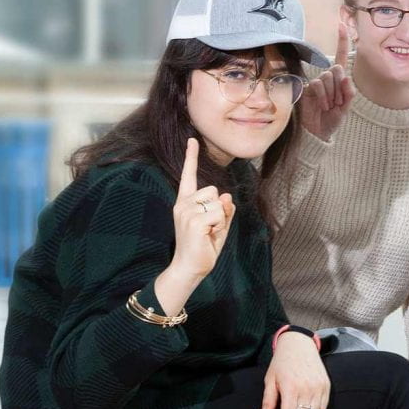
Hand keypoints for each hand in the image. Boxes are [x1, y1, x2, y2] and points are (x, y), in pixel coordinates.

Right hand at [169, 138, 234, 280]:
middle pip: (213, 190)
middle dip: (218, 207)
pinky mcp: (194, 221)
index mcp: (185, 202)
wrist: (190, 268)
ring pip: (218, 202)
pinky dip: (220, 225)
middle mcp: (183, 204)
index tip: (192, 140)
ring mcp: (186, 212)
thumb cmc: (203, 246)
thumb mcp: (219, 224)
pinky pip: (220, 214)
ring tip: (208, 232)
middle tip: (209, 227)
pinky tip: (208, 236)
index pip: (188, 176)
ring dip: (220, 218)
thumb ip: (224, 208)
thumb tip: (225, 195)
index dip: (191, 157)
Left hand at [259, 333, 330, 408]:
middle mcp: (307, 388)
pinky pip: (323, 407)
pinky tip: (306, 401)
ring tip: (296, 405)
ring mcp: (318, 387)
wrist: (299, 343)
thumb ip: (268, 399)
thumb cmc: (282, 361)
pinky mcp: (326, 384)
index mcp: (291, 388)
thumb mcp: (270, 378)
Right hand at [299, 24, 353, 140]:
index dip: (342, 42)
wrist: (317, 133)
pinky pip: (318, 84)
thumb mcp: (345, 109)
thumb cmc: (332, 121)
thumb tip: (345, 77)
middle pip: (337, 70)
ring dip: (331, 95)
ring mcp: (317, 83)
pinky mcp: (307, 88)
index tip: (341, 25)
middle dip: (339, 88)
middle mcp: (328, 78)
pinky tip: (321, 106)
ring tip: (328, 106)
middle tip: (336, 103)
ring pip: (327, 77)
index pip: (342, 58)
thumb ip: (348, 93)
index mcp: (339, 81)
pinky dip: (323, 96)